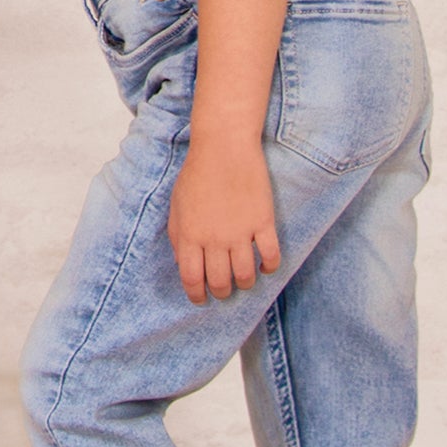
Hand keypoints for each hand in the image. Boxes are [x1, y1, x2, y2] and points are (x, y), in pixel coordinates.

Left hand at [167, 134, 279, 304]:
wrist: (224, 147)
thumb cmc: (197, 174)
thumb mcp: (176, 206)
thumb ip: (177, 237)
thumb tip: (182, 263)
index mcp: (189, 236)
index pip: (192, 279)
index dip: (197, 295)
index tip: (202, 299)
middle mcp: (214, 239)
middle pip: (220, 282)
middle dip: (222, 292)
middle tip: (224, 291)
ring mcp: (240, 232)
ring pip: (246, 276)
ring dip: (245, 284)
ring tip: (245, 281)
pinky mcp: (263, 222)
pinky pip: (271, 256)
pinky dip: (269, 268)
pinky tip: (265, 268)